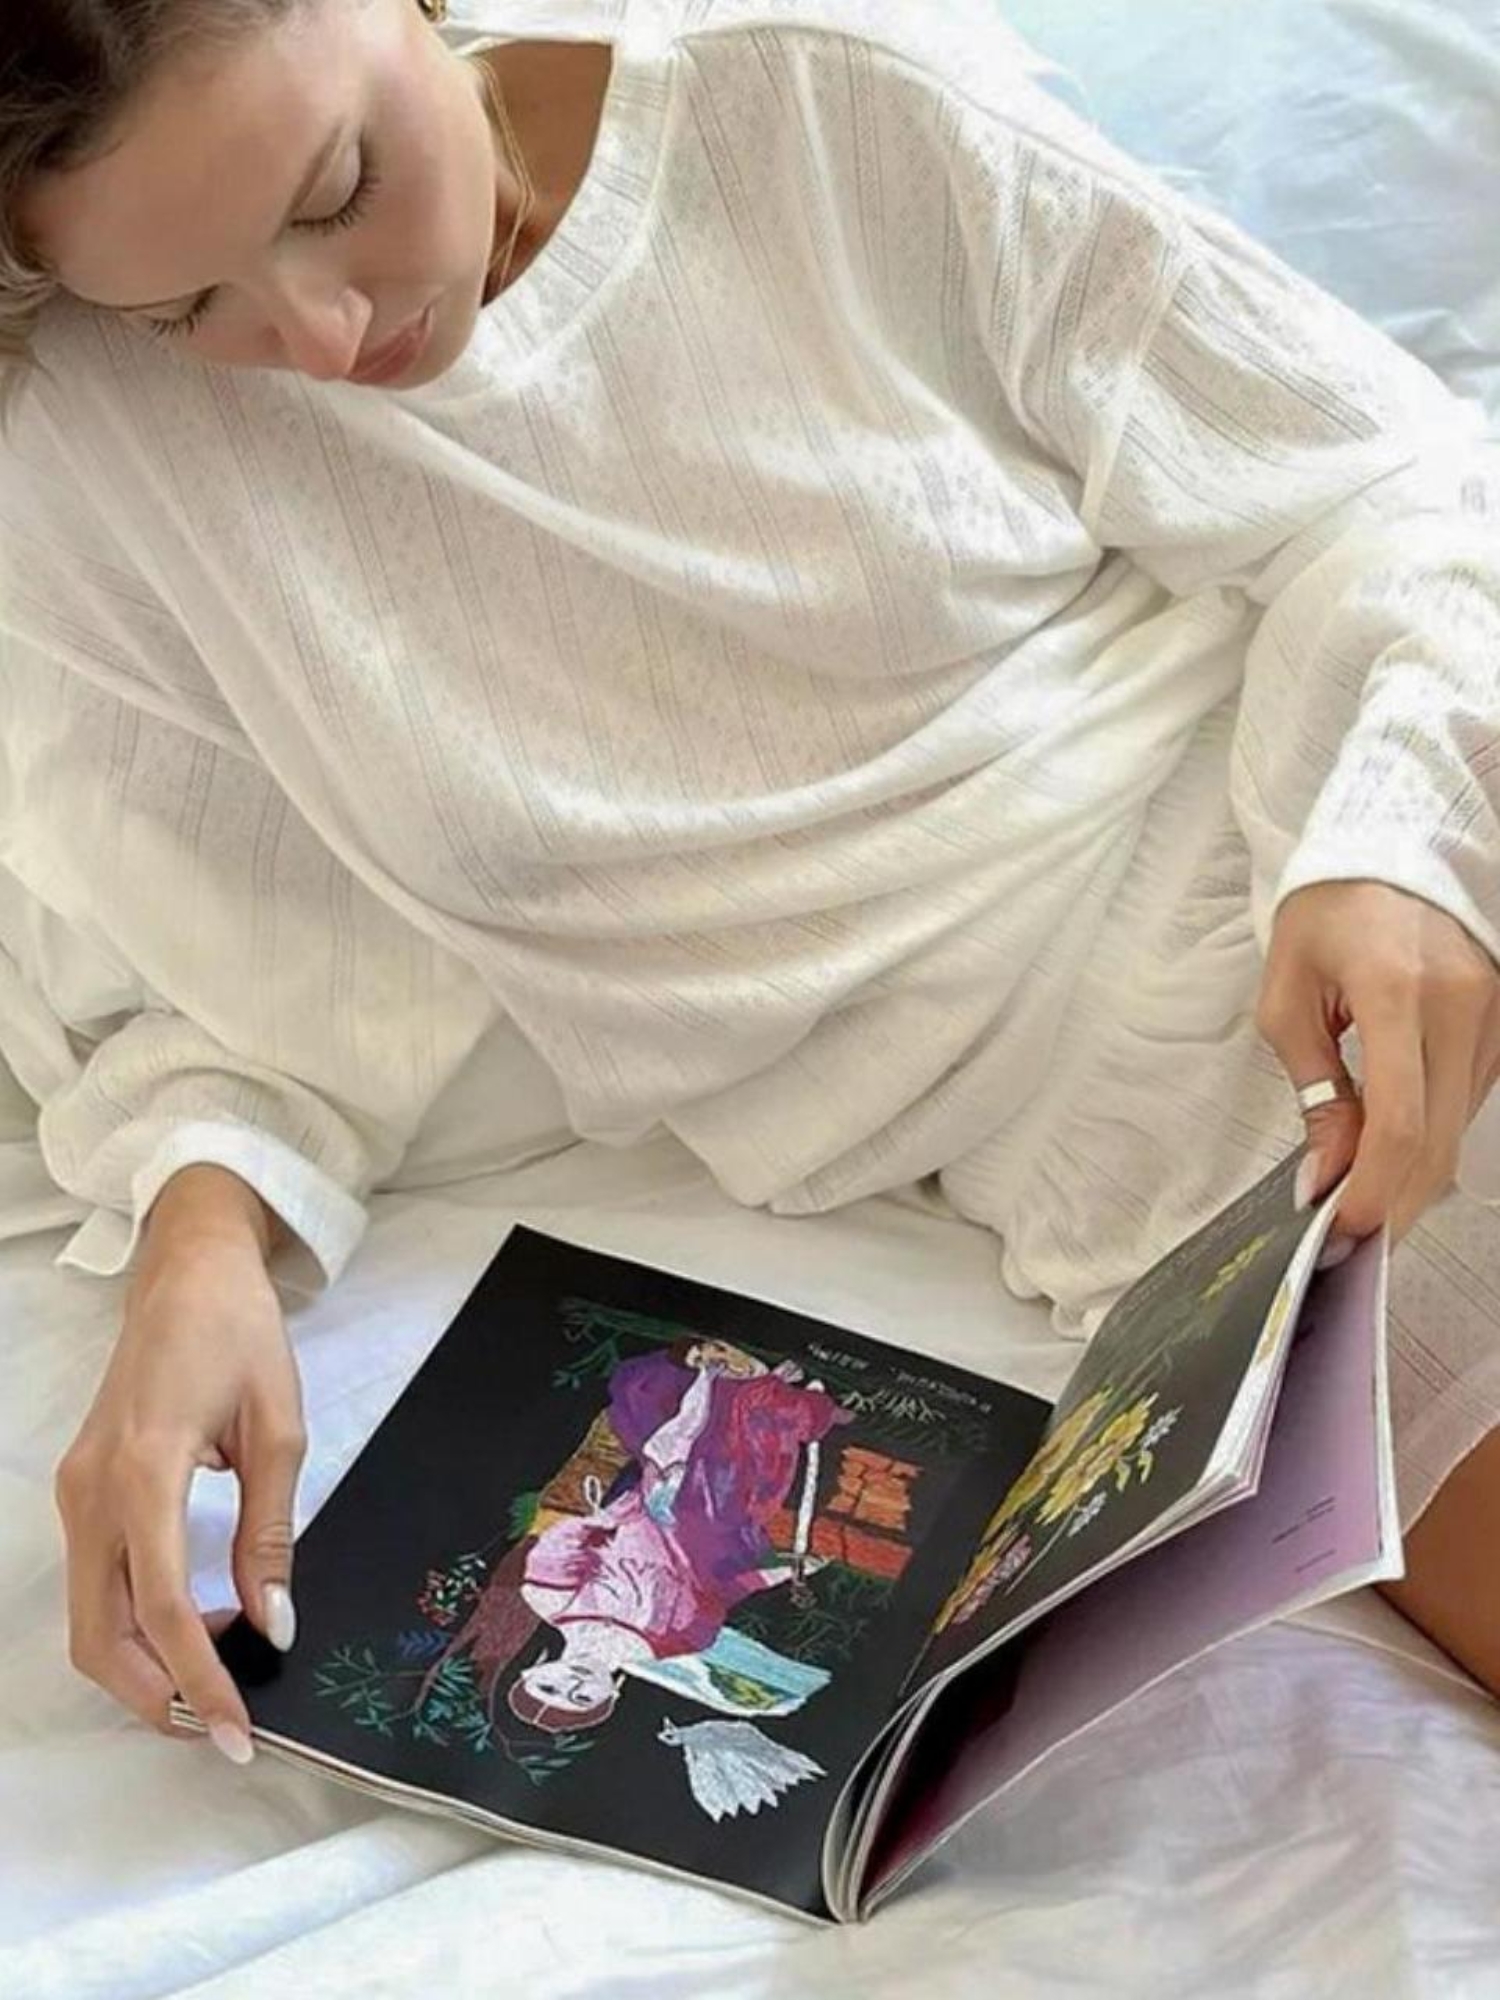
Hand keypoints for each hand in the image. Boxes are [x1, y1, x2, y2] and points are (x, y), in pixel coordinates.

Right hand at [53, 1167, 303, 1760]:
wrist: (188, 1271)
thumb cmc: (240, 1333)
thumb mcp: (279, 1430)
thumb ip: (271, 1534)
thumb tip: (275, 1626)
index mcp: (144, 1470)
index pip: (163, 1609)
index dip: (201, 1680)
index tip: (241, 1732)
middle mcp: (93, 1491)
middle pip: (101, 1636)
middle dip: (157, 1699)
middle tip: (225, 1730)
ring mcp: (76, 1492)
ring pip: (86, 1620)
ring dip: (142, 1670)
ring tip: (216, 1686)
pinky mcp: (81, 1490)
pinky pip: (93, 1584)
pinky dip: (133, 1626)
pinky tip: (192, 1627)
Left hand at [1258, 881, 1499, 1241]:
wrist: (1391, 844)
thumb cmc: (1327, 912)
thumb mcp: (1289, 996)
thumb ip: (1314, 1088)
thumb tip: (1329, 1169)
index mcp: (1397, 992)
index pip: (1401, 1121)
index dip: (1374, 1188)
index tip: (1343, 1227)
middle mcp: (1461, 1005)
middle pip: (1440, 1140)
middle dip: (1395, 1202)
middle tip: (1351, 1237)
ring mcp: (1492, 1013)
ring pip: (1461, 1128)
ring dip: (1414, 1176)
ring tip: (1364, 1200)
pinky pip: (1470, 1098)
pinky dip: (1434, 1137)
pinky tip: (1395, 1154)